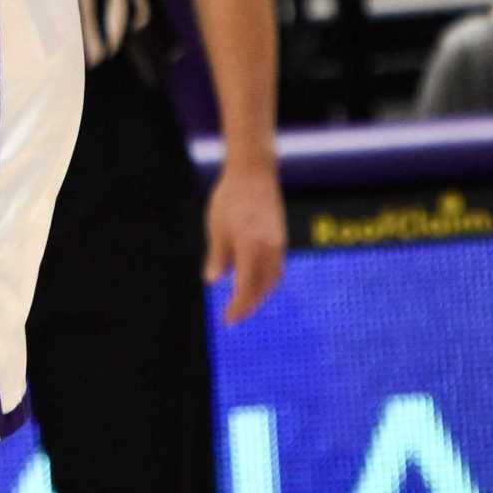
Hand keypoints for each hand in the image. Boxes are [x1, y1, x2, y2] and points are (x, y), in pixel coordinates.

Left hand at [205, 160, 286, 325]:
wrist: (254, 172)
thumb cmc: (230, 197)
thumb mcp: (217, 227)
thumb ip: (217, 257)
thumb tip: (212, 281)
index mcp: (250, 247)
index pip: (246, 287)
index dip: (238, 307)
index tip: (228, 319)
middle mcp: (269, 249)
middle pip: (262, 288)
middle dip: (249, 304)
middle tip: (234, 315)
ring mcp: (278, 243)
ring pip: (273, 279)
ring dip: (260, 294)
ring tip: (245, 302)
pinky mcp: (281, 237)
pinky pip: (277, 267)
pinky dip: (268, 280)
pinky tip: (257, 281)